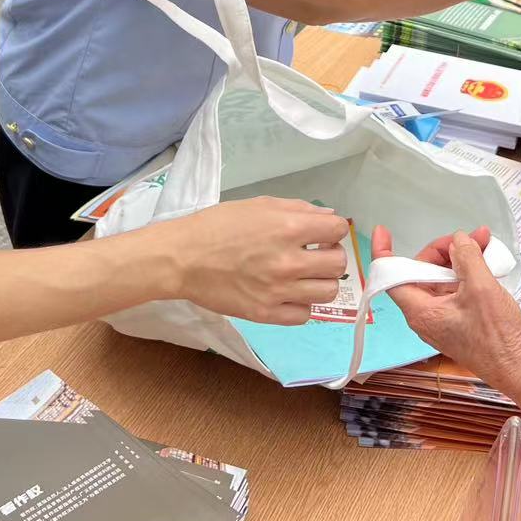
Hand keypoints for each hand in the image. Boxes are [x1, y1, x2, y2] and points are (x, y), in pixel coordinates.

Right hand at [159, 197, 350, 324]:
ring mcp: (279, 291)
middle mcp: (289, 261)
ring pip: (328, 293)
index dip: (334, 230)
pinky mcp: (266, 314)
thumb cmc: (218, 225)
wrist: (182, 258)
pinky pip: (304, 315)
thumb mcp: (259, 205)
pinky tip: (288, 294)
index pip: (338, 229)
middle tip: (315, 255)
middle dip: (331, 256)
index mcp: (288, 227)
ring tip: (304, 277)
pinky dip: (301, 305)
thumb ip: (298, 209)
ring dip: (321, 282)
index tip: (323, 234)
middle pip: (338, 264)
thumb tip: (329, 218)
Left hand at [371, 226, 520, 391]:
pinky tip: (488, 262)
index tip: (383, 231)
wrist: (519, 368)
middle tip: (471, 238)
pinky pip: (456, 289)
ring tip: (485, 244)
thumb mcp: (481, 289)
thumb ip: (466, 258)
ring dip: (461, 258)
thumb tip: (458, 240)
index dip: (385, 252)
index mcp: (421, 311)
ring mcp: (444, 318)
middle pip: (422, 271)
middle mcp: (427, 315)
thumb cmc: (497, 336)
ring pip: (442, 278)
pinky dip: (468, 273)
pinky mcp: (459, 319)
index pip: (392, 278)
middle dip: (444, 250)